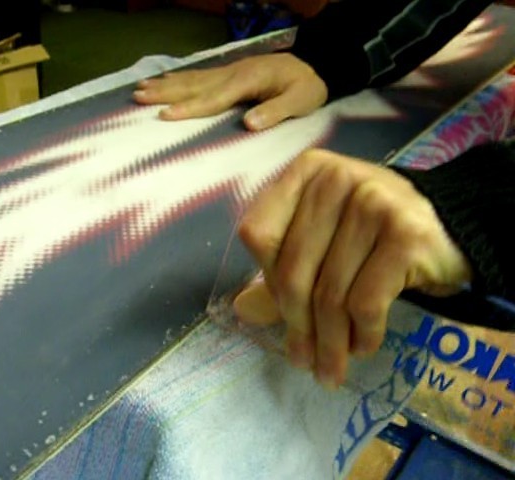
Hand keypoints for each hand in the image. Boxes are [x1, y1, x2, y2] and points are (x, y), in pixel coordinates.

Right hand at [133, 53, 327, 130]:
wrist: (316, 63)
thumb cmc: (308, 88)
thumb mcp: (301, 101)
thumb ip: (275, 112)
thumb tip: (247, 124)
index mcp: (247, 81)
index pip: (214, 99)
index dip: (189, 108)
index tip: (166, 115)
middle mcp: (233, 74)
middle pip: (194, 85)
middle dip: (165, 92)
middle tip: (138, 97)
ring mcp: (229, 71)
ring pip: (192, 78)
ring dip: (166, 84)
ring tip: (140, 89)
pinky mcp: (229, 73)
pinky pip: (199, 75)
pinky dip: (179, 78)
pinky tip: (165, 80)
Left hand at [233, 149, 471, 388]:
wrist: (451, 227)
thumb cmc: (373, 235)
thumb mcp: (323, 242)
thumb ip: (280, 272)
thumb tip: (242, 310)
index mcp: (305, 173)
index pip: (259, 235)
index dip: (268, 282)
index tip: (284, 315)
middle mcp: (336, 179)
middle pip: (294, 271)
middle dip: (298, 328)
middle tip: (304, 363)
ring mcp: (373, 202)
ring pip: (330, 293)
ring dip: (329, 343)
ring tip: (330, 369)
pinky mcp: (405, 235)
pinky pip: (366, 302)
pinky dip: (363, 334)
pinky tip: (363, 346)